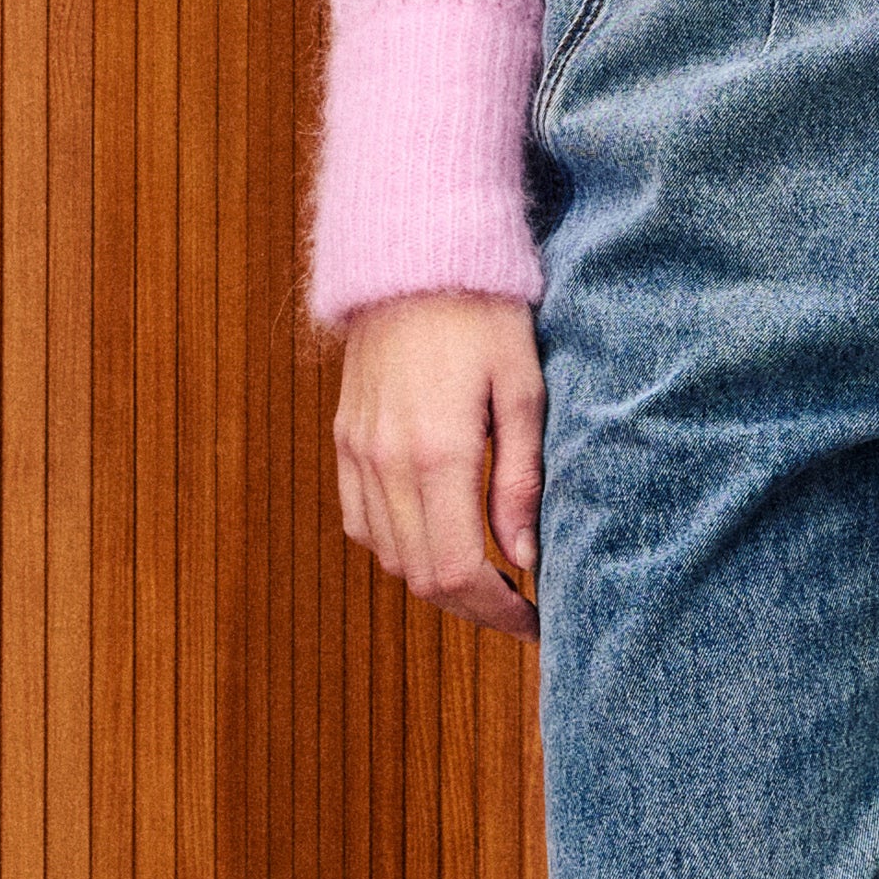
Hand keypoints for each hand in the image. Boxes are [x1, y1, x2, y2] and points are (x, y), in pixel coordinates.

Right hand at [333, 290, 546, 636]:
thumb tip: (523, 557)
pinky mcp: (344, 439)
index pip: (460, 570)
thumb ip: (520, 481)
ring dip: (434, 580)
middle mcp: (388, 462)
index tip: (534, 621)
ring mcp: (358, 452)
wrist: (414, 258)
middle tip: (516, 607)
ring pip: (387, 557)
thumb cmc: (484, 315)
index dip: (498, 611)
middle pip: (422, 576)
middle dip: (472, 606)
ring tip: (483, 575)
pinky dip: (395, 548)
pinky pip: (359, 522)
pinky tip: (433, 538)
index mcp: (440, 453)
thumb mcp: (524, 392)